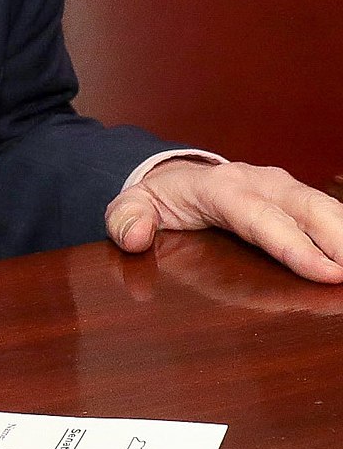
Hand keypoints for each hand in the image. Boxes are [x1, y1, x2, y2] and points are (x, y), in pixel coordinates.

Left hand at [106, 158, 342, 282]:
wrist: (177, 176)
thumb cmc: (162, 197)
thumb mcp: (133, 204)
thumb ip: (126, 218)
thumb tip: (134, 236)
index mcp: (220, 187)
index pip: (260, 217)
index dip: (293, 245)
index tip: (325, 272)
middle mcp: (259, 183)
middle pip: (305, 208)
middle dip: (337, 239)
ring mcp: (281, 188)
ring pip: (323, 207)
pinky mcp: (295, 198)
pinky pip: (327, 213)